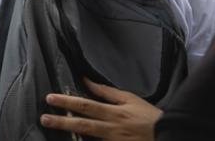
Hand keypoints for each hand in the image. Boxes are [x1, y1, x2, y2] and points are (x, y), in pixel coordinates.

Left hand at [41, 78, 160, 140]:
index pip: (86, 105)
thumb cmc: (149, 116)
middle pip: (83, 125)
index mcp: (114, 113)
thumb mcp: (130, 99)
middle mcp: (112, 129)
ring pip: (89, 140)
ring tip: (54, 134)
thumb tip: (85, 80)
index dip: (67, 102)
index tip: (50, 98)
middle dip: (61, 122)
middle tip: (43, 119)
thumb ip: (106, 91)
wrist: (171, 136)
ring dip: (72, 137)